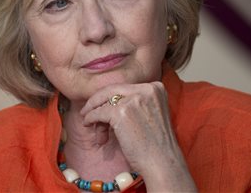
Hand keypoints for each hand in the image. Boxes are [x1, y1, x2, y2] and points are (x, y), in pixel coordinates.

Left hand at [80, 81, 196, 191]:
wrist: (162, 163)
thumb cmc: (156, 145)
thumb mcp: (150, 113)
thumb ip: (135, 103)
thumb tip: (108, 101)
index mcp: (155, 87)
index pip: (125, 88)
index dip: (111, 97)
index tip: (102, 106)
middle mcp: (146, 89)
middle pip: (113, 89)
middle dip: (97, 101)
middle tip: (87, 110)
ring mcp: (134, 99)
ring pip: (104, 100)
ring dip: (94, 112)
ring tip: (91, 125)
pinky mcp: (122, 112)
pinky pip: (98, 112)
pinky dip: (91, 118)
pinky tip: (88, 124)